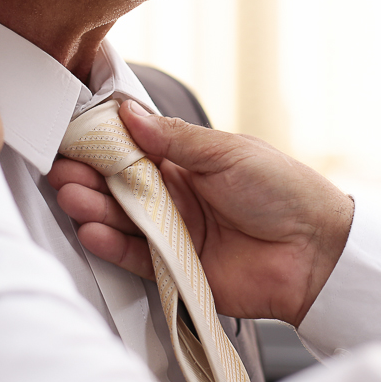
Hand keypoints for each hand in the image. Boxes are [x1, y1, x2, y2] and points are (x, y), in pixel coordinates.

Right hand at [48, 101, 353, 326]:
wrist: (317, 250)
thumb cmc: (284, 191)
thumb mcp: (228, 152)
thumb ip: (175, 138)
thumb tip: (129, 112)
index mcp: (187, 162)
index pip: (133, 149)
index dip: (104, 143)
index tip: (74, 135)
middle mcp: (174, 196)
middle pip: (119, 185)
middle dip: (88, 176)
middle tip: (63, 169)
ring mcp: (173, 233)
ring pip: (121, 219)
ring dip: (93, 207)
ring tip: (71, 196)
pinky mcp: (176, 269)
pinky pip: (135, 256)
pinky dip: (112, 244)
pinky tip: (92, 229)